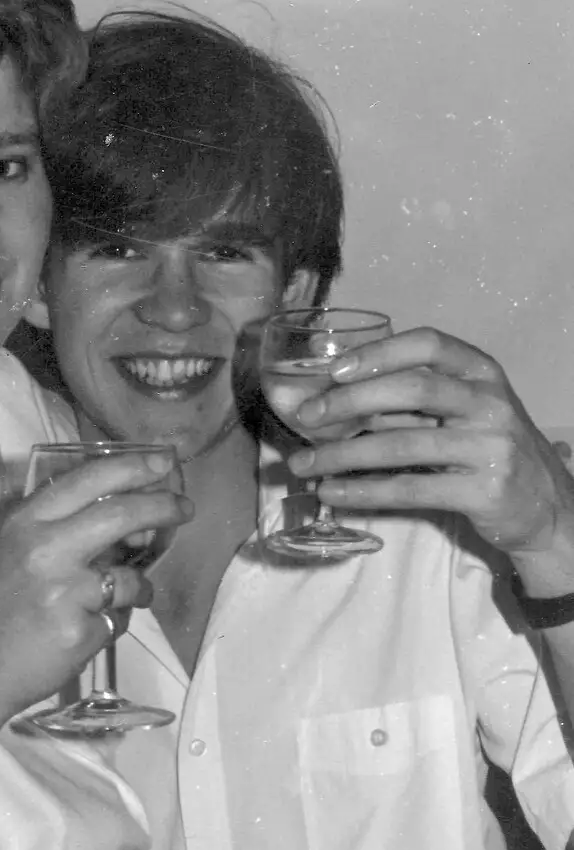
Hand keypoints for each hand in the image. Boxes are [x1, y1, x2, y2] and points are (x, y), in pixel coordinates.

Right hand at [0, 452, 191, 718]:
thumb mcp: (8, 552)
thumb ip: (57, 531)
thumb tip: (129, 523)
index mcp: (24, 523)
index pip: (87, 480)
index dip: (132, 467)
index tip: (165, 462)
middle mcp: (44, 550)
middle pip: (121, 515)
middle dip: (163, 508)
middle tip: (184, 509)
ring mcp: (63, 593)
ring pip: (130, 579)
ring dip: (140, 588)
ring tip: (129, 597)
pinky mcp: (77, 633)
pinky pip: (116, 622)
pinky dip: (111, 626)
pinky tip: (84, 633)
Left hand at [285, 327, 573, 557]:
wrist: (546, 505)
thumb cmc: (488, 449)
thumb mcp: (463, 412)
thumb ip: (413, 399)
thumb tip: (333, 394)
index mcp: (482, 372)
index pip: (429, 344)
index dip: (379, 353)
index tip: (335, 369)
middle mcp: (490, 403)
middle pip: (413, 389)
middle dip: (350, 401)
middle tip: (305, 417)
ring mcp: (491, 447)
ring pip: (402, 445)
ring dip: (343, 455)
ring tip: (303, 464)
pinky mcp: (484, 491)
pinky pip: (411, 489)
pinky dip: (364, 491)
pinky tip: (333, 492)